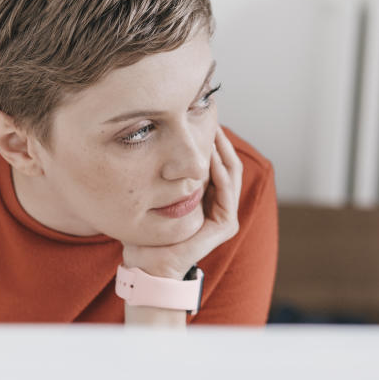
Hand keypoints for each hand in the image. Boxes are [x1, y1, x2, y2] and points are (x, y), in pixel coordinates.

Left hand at [121, 126, 242, 279]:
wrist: (148, 264)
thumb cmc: (147, 231)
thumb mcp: (154, 194)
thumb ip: (159, 174)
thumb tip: (147, 143)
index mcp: (207, 197)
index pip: (216, 161)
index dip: (211, 139)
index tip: (199, 116)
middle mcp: (220, 205)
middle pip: (227, 162)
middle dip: (219, 139)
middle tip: (210, 115)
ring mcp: (225, 215)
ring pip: (231, 173)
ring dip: (222, 150)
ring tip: (213, 128)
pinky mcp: (224, 225)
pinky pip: (226, 192)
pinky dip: (220, 172)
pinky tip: (211, 155)